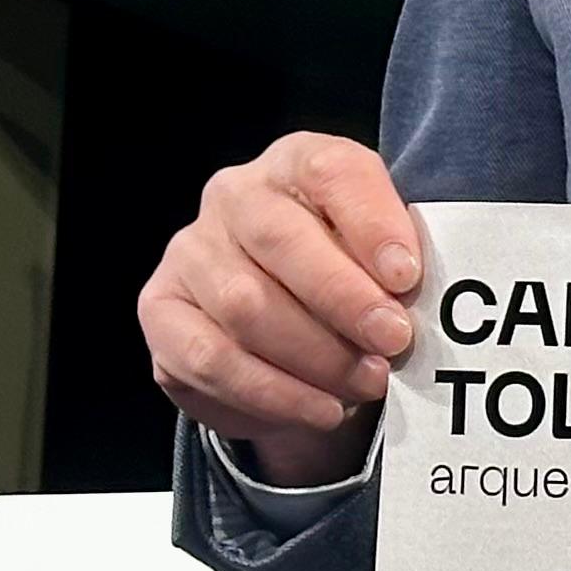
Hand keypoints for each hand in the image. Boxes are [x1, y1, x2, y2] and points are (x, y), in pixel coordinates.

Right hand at [138, 133, 423, 485]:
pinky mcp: (162, 311)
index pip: (330, 171)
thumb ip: (400, 259)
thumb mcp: (389, 253)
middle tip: (394, 341)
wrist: (295, 325)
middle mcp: (234, 196)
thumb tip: (407, 293)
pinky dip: (273, 393)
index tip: (407, 275)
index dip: (371, 223)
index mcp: (297, 162)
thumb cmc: (353, 276)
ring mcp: (190, 252)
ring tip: (368, 383)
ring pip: (245, 308)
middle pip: (280, 240)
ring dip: (316, 356)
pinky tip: (320, 408)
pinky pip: (211, 359)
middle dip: (344, 299)